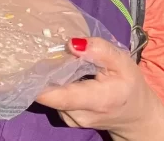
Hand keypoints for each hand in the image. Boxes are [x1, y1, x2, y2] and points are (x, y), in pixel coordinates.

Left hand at [36, 37, 163, 140]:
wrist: (136, 116)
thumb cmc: (129, 86)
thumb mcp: (122, 62)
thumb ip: (100, 51)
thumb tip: (71, 43)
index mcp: (97, 100)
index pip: (60, 96)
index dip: (39, 81)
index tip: (27, 63)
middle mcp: (79, 115)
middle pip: (50, 93)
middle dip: (44, 72)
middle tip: (40, 51)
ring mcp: (70, 120)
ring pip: (49, 95)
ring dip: (49, 78)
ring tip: (56, 61)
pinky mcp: (65, 118)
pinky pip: (53, 99)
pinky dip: (54, 85)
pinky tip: (62, 74)